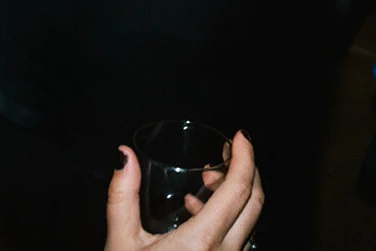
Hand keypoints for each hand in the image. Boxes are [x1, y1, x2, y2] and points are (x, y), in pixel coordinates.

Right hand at [105, 131, 263, 250]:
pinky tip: (197, 212)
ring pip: (248, 222)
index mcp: (201, 243)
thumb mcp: (121, 243)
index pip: (240, 189)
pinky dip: (227, 217)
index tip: (240, 136)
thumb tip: (123, 155)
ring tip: (206, 181)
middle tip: (226, 153)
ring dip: (234, 195)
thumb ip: (122, 196)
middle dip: (245, 170)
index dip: (245, 157)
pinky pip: (237, 239)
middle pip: (254, 202)